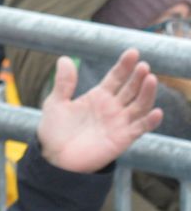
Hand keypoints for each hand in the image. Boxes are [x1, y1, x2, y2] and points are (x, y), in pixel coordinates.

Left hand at [37, 50, 160, 172]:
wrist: (54, 158)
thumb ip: (64, 83)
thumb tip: (64, 59)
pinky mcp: (123, 138)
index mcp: (98, 96)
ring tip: (150, 79)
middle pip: (130, 88)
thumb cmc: (54, 130)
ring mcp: (119, 122)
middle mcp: (112, 107)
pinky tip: (156, 112)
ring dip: (147, 93)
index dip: (125, 65)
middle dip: (138, 77)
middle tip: (143, 65)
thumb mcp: (56, 103)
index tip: (132, 52)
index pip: (116, 77)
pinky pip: (140, 128)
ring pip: (140, 105)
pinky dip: (150, 121)